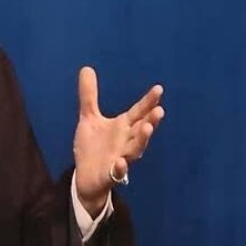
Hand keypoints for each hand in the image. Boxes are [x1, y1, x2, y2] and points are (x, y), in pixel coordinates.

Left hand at [73, 66, 164, 216]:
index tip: (158, 89)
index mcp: (122, 127)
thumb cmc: (92, 147)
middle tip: (159, 110)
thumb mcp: (89, 118)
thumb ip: (89, 95)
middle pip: (141, 130)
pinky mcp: (110, 174)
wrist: (86, 177)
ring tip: (148, 129)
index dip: (148, 102)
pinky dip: (120, 167)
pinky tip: (120, 162)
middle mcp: (126, 142)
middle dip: (150, 121)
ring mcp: (120, 158)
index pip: (138, 112)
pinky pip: (117, 172)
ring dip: (142, 140)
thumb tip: (86, 68)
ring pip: (135, 150)